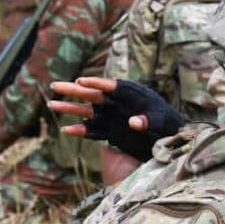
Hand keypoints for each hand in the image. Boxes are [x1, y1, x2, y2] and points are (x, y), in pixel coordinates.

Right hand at [50, 77, 185, 160]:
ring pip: (88, 111)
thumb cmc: (171, 127)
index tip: (82, 81)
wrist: (172, 142)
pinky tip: (66, 130)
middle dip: (75, 90)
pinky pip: (93, 131)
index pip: (113, 87)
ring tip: (52, 104)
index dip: (98, 84)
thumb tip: (134, 122)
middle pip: (94, 95)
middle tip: (55, 85)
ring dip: (71, 108)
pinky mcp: (111, 133)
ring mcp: (113, 118)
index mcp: (133, 95)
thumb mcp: (163, 122)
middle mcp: (120, 105)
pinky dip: (81, 131)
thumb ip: (149, 120)